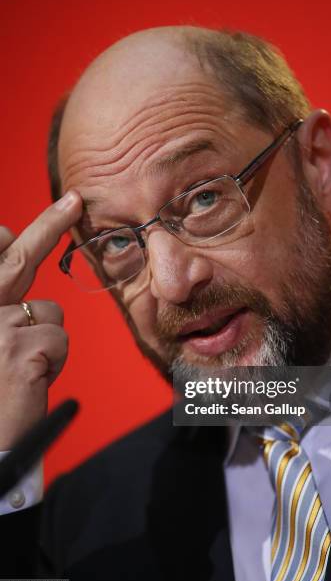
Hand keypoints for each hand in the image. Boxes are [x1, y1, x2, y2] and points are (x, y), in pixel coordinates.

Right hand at [0, 191, 81, 448]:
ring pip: (50, 311)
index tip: (17, 225)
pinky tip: (30, 379)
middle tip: (73, 200)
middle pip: (17, 258)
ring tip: (22, 367)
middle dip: (49, 223)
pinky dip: (53, 361)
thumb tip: (19, 277)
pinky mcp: (23, 352)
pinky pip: (59, 341)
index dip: (8, 239)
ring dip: (46, 336)